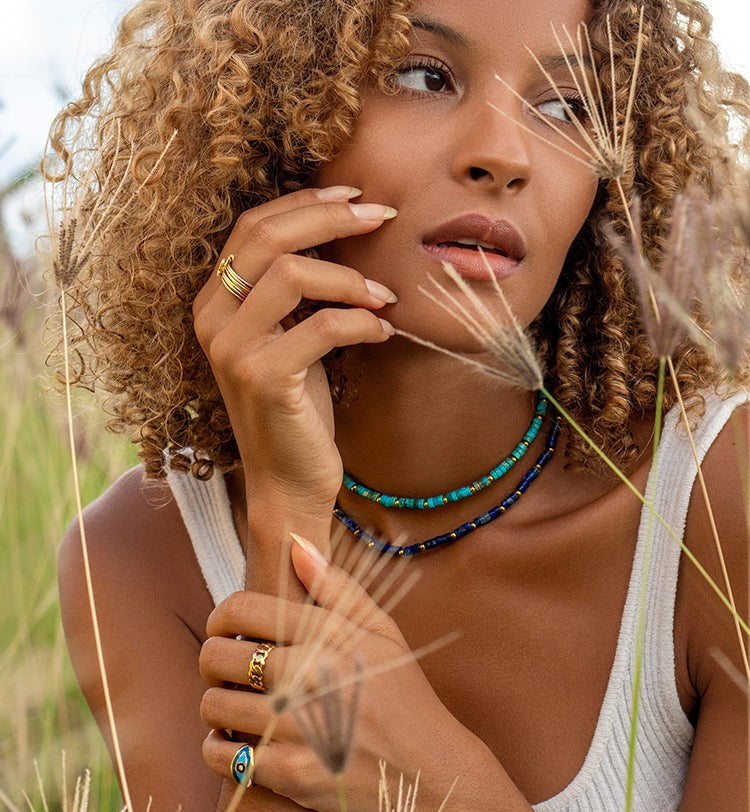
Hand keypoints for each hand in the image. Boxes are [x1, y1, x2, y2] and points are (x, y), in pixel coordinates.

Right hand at [192, 187, 398, 513]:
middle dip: (331, 217)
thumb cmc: (296, 408)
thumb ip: (296, 289)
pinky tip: (383, 331)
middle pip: (268, 237)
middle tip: (382, 216)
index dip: (305, 202)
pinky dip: (362, 322)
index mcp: (214, 302)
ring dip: (351, 278)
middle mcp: (212, 319)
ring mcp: (232, 349)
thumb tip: (341, 227)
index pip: (252, 226)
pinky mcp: (263, 378)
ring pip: (291, 274)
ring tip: (384, 297)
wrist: (287, 481)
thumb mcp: (291, 336)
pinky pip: (322, 325)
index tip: (355, 195)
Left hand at [200, 535, 462, 811]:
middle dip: (212, 662)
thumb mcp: (383, 633)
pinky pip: (222, 757)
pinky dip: (218, 751)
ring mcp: (297, 728)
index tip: (225, 630)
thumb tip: (296, 544)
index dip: (221, 618)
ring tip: (234, 708)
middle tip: (226, 673)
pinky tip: (236, 745)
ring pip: (213, 707)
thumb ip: (337, 588)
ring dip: (216, 707)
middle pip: (216, 658)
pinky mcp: (291, 774)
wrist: (433, 772)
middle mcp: (308, 677)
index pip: (240, 610)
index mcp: (326, 637)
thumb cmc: (404, 698)